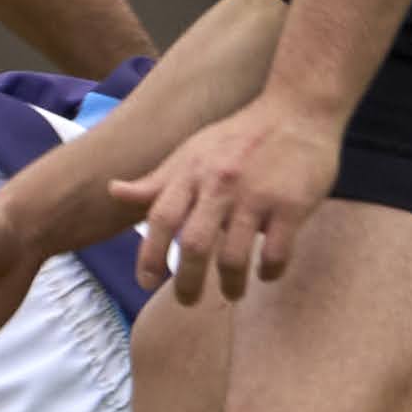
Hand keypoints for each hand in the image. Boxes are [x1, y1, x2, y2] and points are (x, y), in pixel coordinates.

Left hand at [110, 97, 346, 309]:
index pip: (161, 218)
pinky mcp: (291, 205)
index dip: (150, 255)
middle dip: (187, 283)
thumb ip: (157, 179)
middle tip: (188, 301)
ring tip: (232, 293)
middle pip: (194, 246)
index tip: (146, 282)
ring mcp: (257, 195)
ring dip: (231, 285)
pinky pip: (276, 253)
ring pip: (234, 257)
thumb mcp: (192, 151)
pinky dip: (269, 272)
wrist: (298, 109)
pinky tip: (268, 273)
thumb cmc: (240, 136)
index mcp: (193, 171)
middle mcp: (220, 184)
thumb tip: (113, 191)